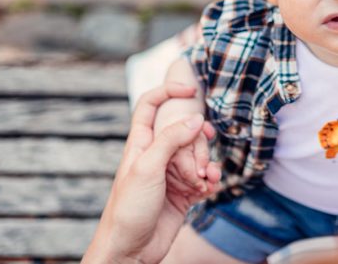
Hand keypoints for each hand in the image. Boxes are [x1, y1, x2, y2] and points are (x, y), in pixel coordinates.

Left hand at [82, 83, 220, 263]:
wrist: (129, 252)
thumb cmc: (127, 209)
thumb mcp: (147, 168)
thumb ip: (172, 139)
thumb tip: (196, 118)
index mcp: (140, 143)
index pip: (150, 105)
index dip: (168, 91)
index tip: (191, 90)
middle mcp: (156, 155)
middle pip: (184, 131)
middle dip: (198, 142)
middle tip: (197, 163)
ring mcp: (171, 174)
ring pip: (198, 155)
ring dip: (207, 164)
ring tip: (205, 179)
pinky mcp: (183, 193)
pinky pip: (204, 178)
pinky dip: (210, 181)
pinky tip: (209, 188)